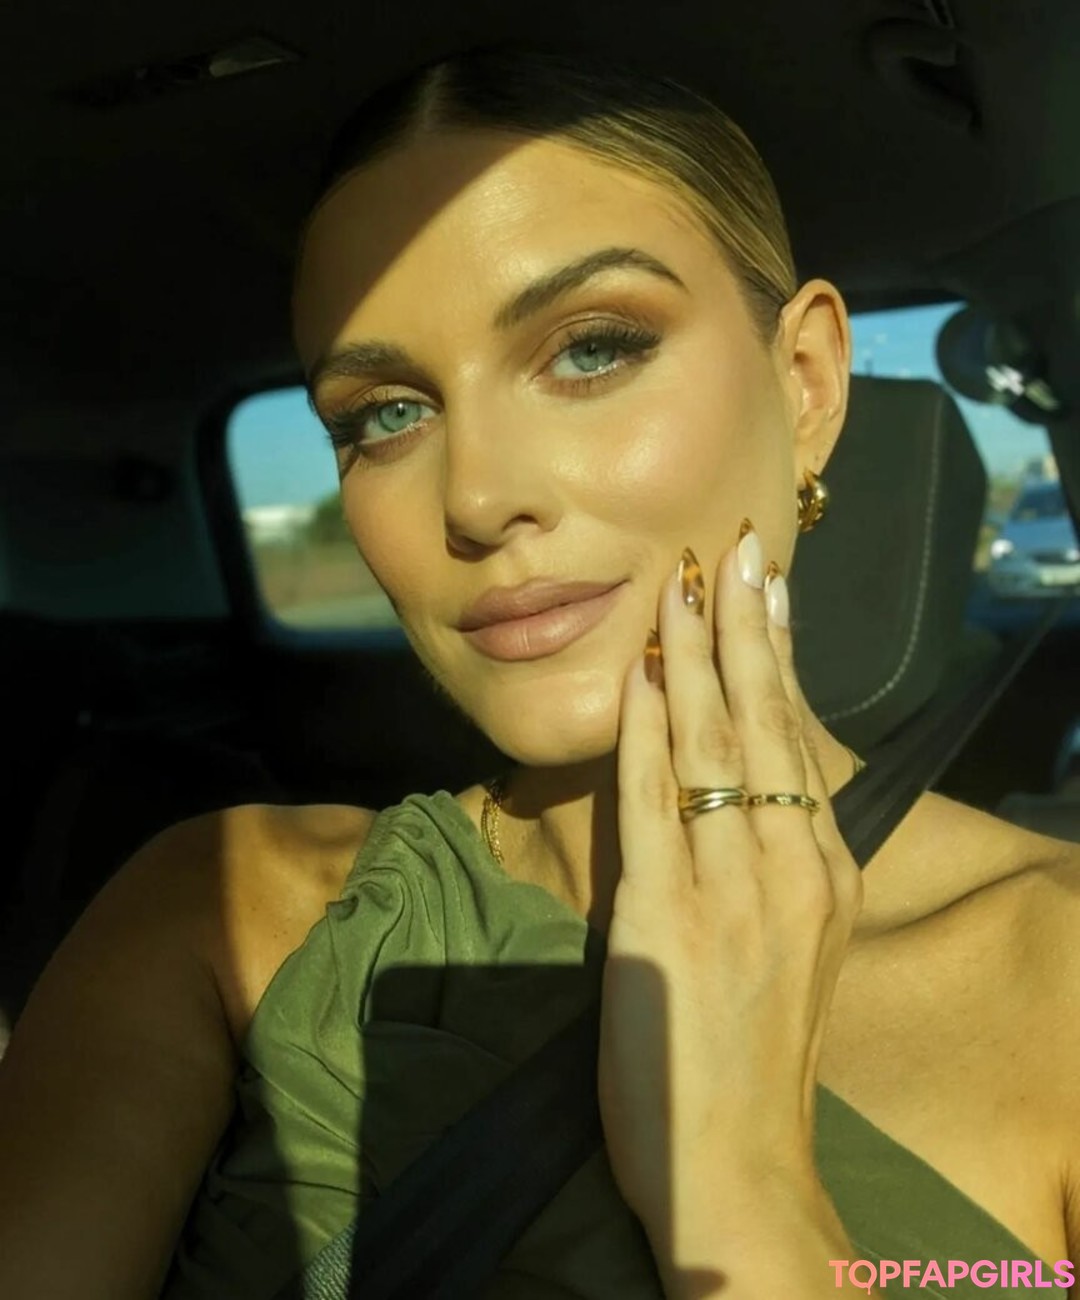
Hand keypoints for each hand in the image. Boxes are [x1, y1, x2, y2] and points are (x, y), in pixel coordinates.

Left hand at [597, 521, 862, 1256]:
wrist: (738, 1160)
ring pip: (709, 743)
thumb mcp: (797, 946)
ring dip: (690, 655)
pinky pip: (653, 799)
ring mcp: (731, 887)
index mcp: (826, 872)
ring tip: (681, 582)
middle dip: (742, 626)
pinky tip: (638, 672)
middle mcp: (790, 865)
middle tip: (732, 547)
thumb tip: (747, 786)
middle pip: (761, 720)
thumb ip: (778, 863)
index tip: (766, 588)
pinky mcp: (665, 915)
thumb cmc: (758, 1056)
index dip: (776, 656)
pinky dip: (643, 729)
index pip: (796, 737)